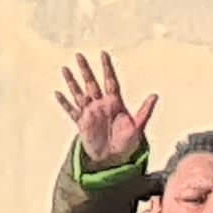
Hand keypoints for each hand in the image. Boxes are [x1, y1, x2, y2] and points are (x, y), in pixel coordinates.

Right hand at [51, 51, 155, 168]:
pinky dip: (64, 103)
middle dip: (85, 70)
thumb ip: (145, 111)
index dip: (107, 67)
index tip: (103, 53)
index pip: (110, 81)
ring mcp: (90, 113)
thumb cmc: (128, 143)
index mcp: (115, 103)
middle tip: (79, 55)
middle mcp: (101, 105)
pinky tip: (57, 93)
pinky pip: (71, 111)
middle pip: (91, 83)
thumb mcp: (138, 127)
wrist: (115, 159)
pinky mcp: (82, 123)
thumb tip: (155, 95)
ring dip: (72, 82)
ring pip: (79, 93)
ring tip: (65, 69)